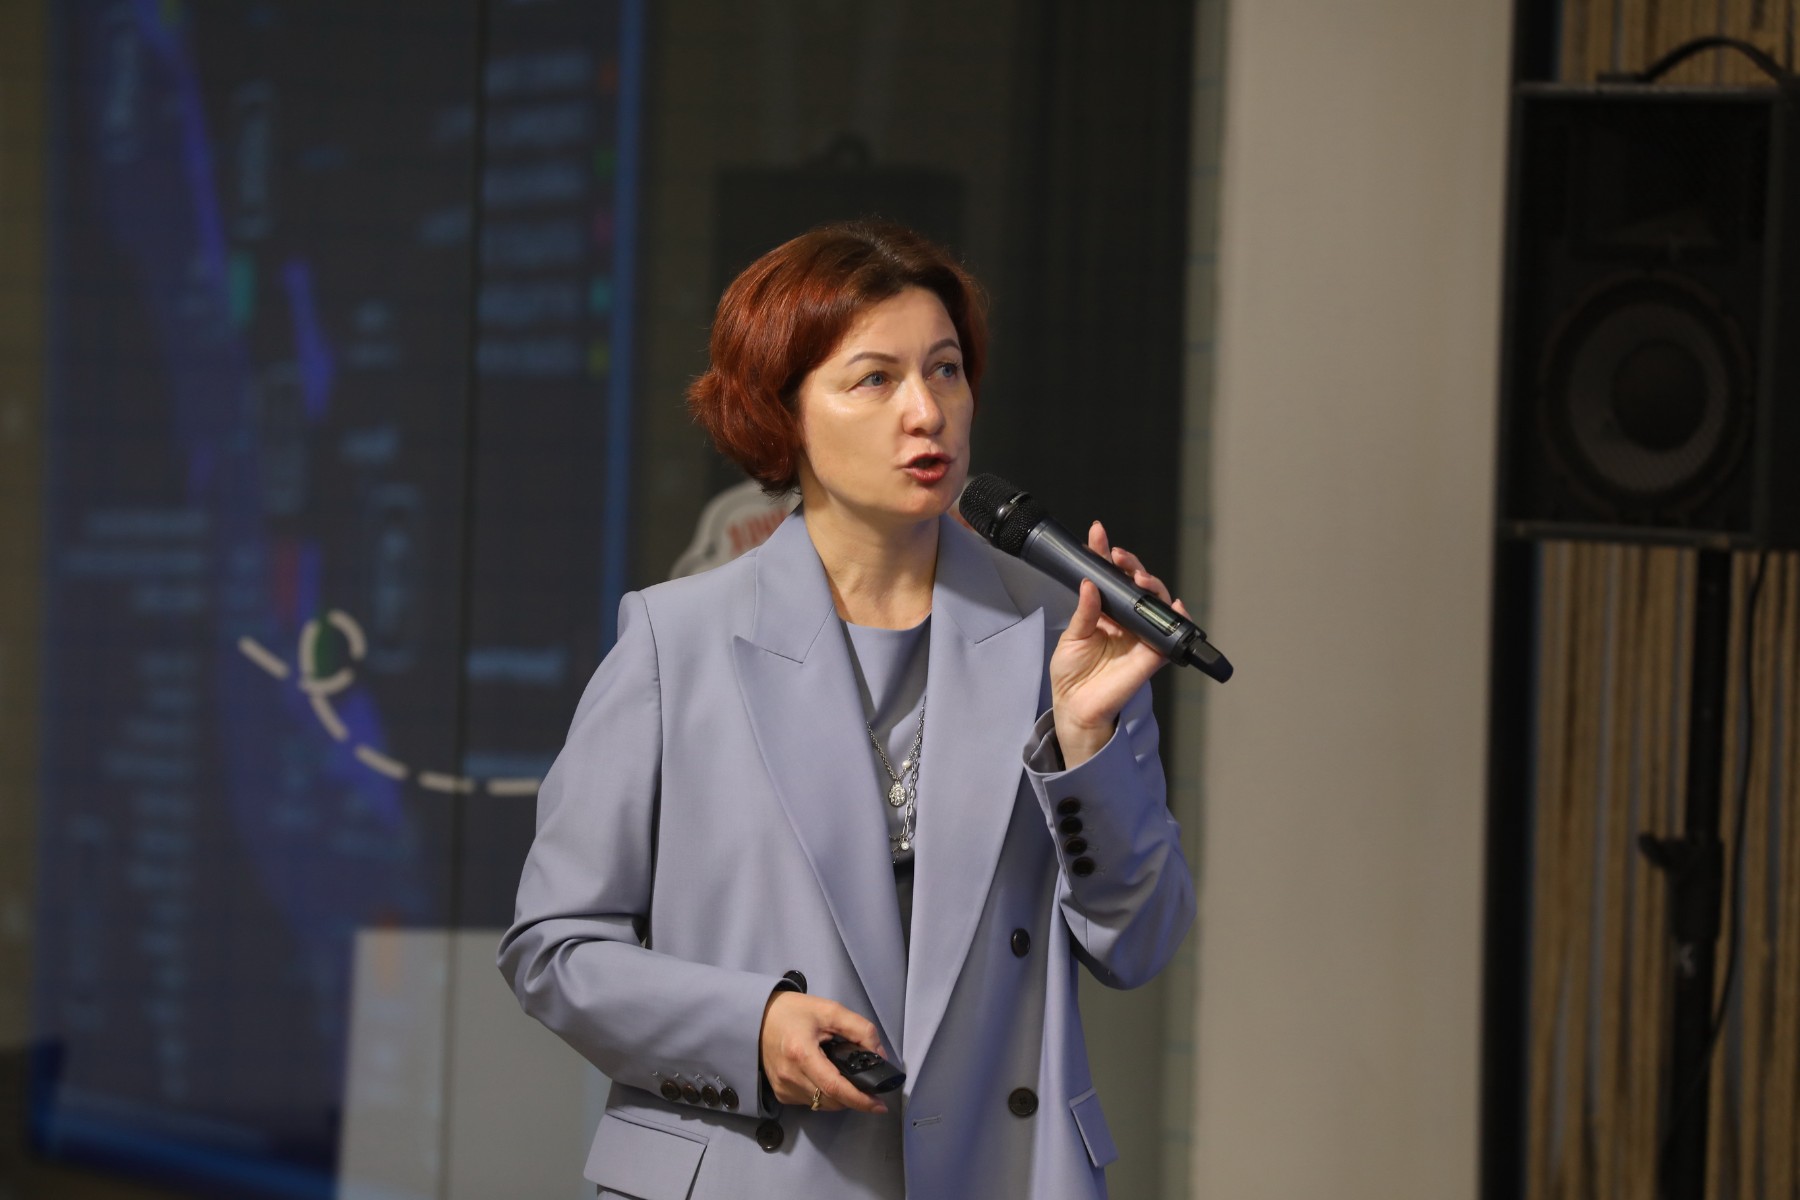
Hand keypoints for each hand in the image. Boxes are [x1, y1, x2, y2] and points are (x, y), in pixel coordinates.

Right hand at [759, 991, 888, 1113]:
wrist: (759, 1017)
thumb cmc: (794, 1012)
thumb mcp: (831, 1011)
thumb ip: (860, 1030)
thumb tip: (879, 1056)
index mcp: (801, 1053)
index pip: (834, 1087)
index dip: (859, 1099)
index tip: (879, 1105)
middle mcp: (790, 1076)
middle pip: (831, 1100)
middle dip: (853, 1097)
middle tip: (867, 1084)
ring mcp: (783, 1088)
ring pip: (821, 1104)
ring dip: (839, 1097)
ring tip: (845, 1076)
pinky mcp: (780, 1093)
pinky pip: (810, 1102)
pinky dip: (823, 1095)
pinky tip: (826, 1077)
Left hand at [1049, 521, 1188, 768]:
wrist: (1076, 706)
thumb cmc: (1072, 673)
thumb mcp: (1072, 636)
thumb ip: (1084, 610)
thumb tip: (1090, 583)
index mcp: (1105, 612)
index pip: (1109, 577)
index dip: (1105, 554)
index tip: (1097, 534)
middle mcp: (1126, 619)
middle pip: (1137, 584)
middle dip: (1131, 564)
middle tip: (1118, 556)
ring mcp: (1141, 634)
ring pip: (1157, 601)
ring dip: (1151, 584)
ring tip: (1138, 576)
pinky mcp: (1153, 653)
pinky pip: (1172, 632)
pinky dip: (1178, 617)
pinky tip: (1174, 604)